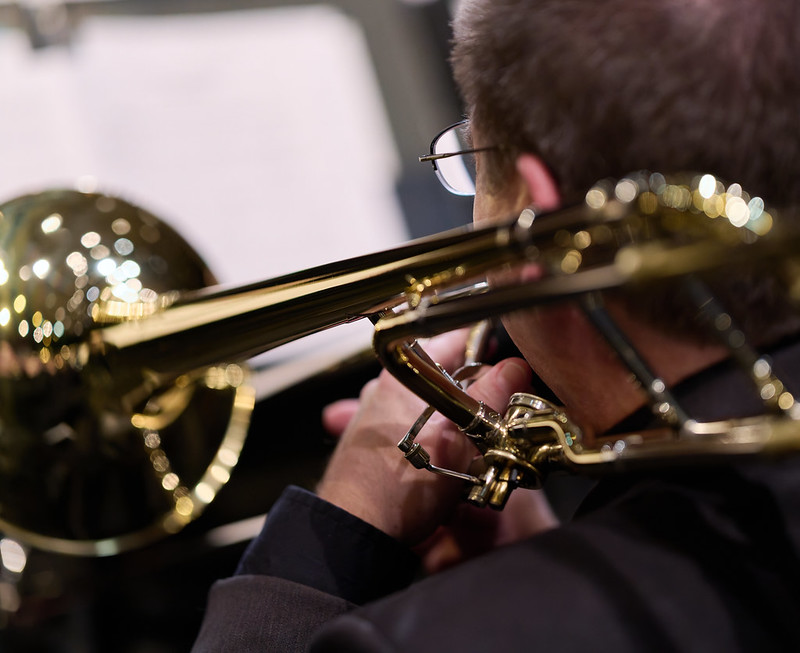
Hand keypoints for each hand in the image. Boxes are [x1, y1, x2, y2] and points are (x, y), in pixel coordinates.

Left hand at [316, 330, 543, 547]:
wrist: (354, 533)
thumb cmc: (399, 490)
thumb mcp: (458, 439)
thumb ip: (488, 397)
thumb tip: (514, 366)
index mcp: (402, 377)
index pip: (451, 339)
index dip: (484, 346)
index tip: (506, 359)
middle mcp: (382, 390)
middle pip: (441, 376)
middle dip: (472, 394)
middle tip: (497, 418)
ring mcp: (371, 417)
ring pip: (427, 405)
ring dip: (451, 422)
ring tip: (472, 450)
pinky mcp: (368, 445)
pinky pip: (409, 430)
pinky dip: (429, 440)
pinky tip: (442, 465)